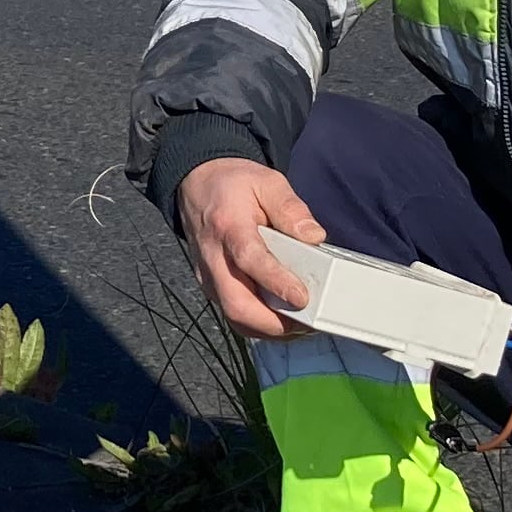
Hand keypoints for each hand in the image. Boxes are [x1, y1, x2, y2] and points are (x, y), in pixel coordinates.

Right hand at [178, 156, 325, 339]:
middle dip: (273, 322)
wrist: (196, 184)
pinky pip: (233, 314)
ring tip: (301, 325)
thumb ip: (291, 208)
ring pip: (234, 316)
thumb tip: (314, 236)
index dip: (276, 282)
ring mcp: (209, 276)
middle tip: (307, 322)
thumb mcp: (266, 182)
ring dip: (268, 328)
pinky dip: (259, 324)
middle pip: (236, 303)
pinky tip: (283, 319)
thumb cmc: (233, 185)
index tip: (301, 297)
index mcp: (228, 225)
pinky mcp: (211, 286)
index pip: (249, 260)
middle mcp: (213, 257)